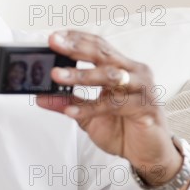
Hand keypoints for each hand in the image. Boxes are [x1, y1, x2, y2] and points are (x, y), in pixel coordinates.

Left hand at [36, 30, 182, 188]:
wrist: (148, 153)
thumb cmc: (123, 129)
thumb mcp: (87, 115)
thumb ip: (67, 103)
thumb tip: (41, 96)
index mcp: (121, 67)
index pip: (98, 46)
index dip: (76, 38)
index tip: (54, 36)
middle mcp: (133, 72)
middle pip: (103, 54)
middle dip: (76, 48)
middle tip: (55, 43)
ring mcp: (142, 88)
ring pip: (110, 75)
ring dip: (81, 74)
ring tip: (57, 75)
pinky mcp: (146, 108)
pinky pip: (114, 104)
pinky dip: (91, 108)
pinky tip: (72, 111)